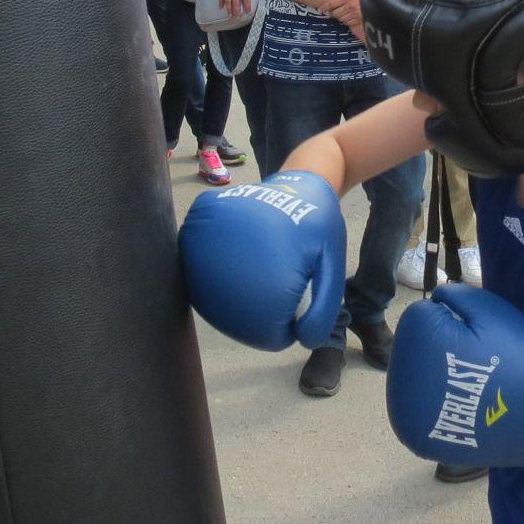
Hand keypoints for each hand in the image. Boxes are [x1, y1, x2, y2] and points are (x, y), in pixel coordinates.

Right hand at [179, 172, 344, 350]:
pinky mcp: (192, 232)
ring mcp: (202, 247)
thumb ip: (322, 310)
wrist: (296, 183)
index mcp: (263, 281)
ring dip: (234, 292)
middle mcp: (224, 266)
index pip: (267, 334)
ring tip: (259, 263)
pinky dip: (216, 272)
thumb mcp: (331, 267)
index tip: (298, 293)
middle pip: (237, 320)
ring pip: (214, 299)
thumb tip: (301, 340)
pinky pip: (197, 273)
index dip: (287, 323)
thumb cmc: (316, 228)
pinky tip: (237, 255)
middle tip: (279, 272)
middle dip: (260, 308)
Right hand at [220, 0, 250, 18]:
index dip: (247, 7)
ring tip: (230, 15)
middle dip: (237, 12)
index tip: (248, 12)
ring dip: (229, 10)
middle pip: (236, 5)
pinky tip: (221, 7)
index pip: (246, 1)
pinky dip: (221, 3)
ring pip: (229, 3)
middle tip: (238, 17)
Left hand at [323, 0, 362, 37]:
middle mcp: (350, 7)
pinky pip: (349, 23)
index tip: (321, 9)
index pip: (331, 4)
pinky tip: (349, 16)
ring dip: (340, 16)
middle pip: (335, 13)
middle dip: (333, 12)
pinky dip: (347, 20)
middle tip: (333, 10)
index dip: (324, 7)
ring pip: (342, 19)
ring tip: (342, 12)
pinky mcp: (360, 19)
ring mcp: (355, 14)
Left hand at [387, 282, 523, 474]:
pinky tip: (466, 403)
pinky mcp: (422, 443)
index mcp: (418, 350)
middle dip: (440, 347)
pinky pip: (421, 410)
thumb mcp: (490, 309)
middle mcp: (402, 391)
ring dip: (436, 375)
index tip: (479, 337)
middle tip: (479, 361)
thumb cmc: (523, 356)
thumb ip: (453, 295)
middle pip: (413, 350)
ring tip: (475, 383)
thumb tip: (432, 301)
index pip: (419, 318)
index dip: (452, 319)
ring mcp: (409, 423)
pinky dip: (439, 403)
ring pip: (415, 379)